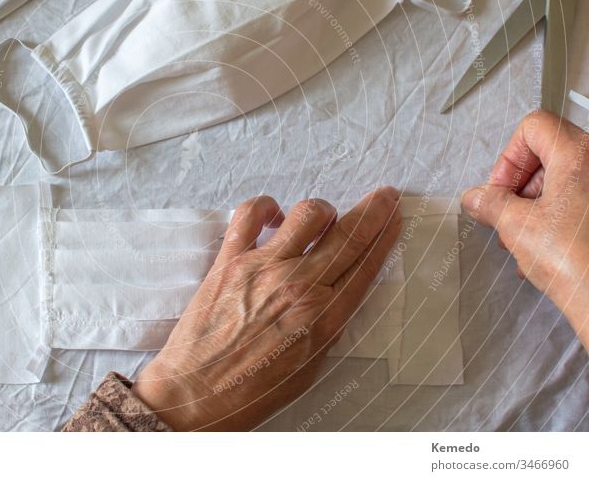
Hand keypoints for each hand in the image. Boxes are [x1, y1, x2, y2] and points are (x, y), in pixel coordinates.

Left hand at [131, 187, 400, 430]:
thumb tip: (337, 290)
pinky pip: (250, 214)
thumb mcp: (310, 366)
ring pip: (307, 215)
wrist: (196, 394)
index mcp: (324, 318)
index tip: (394, 214)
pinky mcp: (229, 259)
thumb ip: (328, 324)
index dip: (384, 235)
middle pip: (347, 235)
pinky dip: (265, 207)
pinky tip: (272, 218)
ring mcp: (262, 267)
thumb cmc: (252, 389)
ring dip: (321, 211)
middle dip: (373, 210)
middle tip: (383, 196)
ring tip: (320, 221)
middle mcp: (298, 286)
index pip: (366, 265)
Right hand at [462, 110, 588, 350]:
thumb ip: (490, 204)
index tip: (501, 190)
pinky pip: (581, 199)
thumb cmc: (578, 263)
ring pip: (566, 178)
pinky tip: (547, 247)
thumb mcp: (516, 226)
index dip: (509, 158)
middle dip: (522, 185)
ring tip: (526, 237)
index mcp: (578, 156)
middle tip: (509, 214)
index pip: (534, 127)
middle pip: (550, 153)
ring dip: (539, 204)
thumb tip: (477, 198)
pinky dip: (561, 215)